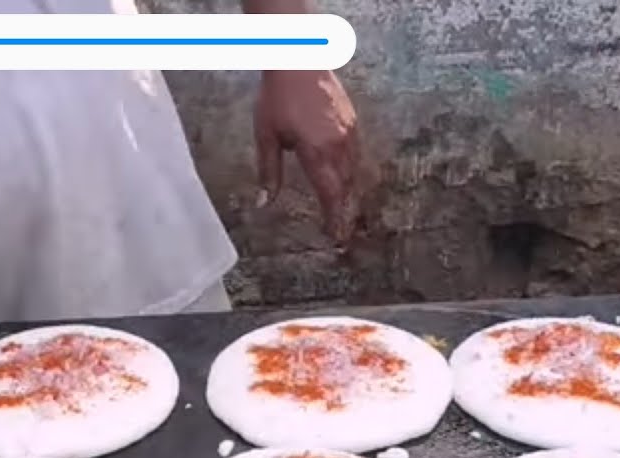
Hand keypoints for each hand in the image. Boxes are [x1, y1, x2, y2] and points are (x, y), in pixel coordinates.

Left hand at [253, 70, 359, 240]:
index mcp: (318, 151)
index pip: (330, 194)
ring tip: (343, 209)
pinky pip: (355, 153)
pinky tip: (343, 176)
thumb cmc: (278, 96)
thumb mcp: (267, 136)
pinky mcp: (352, 120)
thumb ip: (269, 172)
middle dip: (343, 209)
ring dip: (348, 191)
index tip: (336, 237)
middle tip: (341, 230)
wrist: (299, 58)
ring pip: (353, 170)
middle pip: (345, 186)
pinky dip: (350, 170)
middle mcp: (339, 144)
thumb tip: (265, 203)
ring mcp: (349, 131)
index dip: (334, 217)